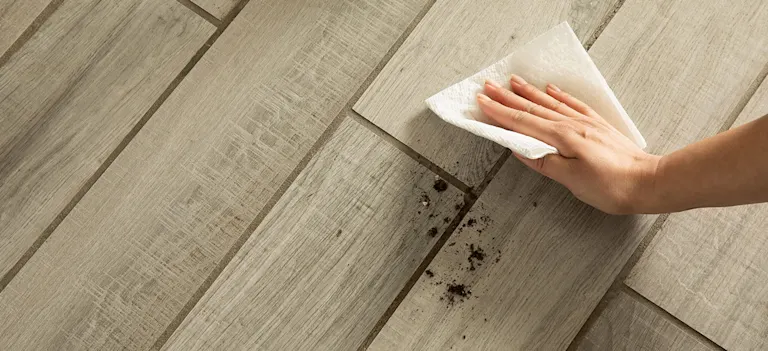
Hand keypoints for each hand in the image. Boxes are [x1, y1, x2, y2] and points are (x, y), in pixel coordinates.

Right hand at [476, 74, 659, 213]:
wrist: (649, 182)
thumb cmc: (612, 187)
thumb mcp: (572, 180)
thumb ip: (545, 162)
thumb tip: (521, 149)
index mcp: (562, 138)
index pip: (523, 122)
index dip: (500, 113)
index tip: (482, 102)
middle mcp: (572, 125)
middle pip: (533, 108)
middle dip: (507, 98)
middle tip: (488, 87)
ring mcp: (586, 123)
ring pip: (550, 103)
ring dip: (529, 92)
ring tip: (512, 81)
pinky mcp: (598, 126)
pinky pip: (573, 104)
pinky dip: (559, 95)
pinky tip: (551, 89)